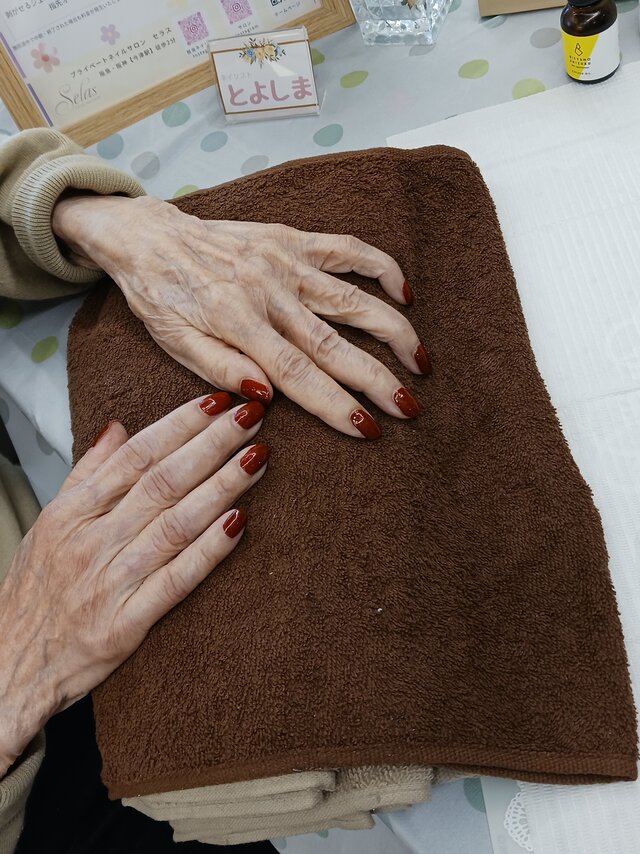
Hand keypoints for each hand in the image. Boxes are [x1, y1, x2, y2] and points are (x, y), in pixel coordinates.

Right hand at [0, 394, 266, 774]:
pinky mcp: (125, 625)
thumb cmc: (32, 593)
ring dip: (221, 488)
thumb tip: (118, 427)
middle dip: (212, 444)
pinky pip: (176, 581)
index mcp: (71, 512)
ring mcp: (109, 583)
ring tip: (258, 457)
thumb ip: (87, 473)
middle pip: (162, 482)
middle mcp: (90, 541)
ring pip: (175, 524)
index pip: (135, 455)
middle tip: (252, 416)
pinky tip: (240, 522)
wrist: (8, 666)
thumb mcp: (48, 523)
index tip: (217, 401)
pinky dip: (209, 551)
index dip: (180, 425)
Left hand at [52, 195, 430, 438]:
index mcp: (236, 323)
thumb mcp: (174, 342)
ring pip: (351, 299)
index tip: (368, 429)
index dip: (335, 405)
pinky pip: (345, 249)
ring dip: (392, 331)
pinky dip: (380, 266)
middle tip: (409, 407)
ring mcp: (284, 262)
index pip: (296, 375)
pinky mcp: (291, 239)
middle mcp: (267, 291)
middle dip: (376, 379)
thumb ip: (220, 370)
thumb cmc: (161, 296)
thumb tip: (266, 399)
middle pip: (333, 344)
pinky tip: (405, 292)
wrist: (149, 235)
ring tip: (421, 361)